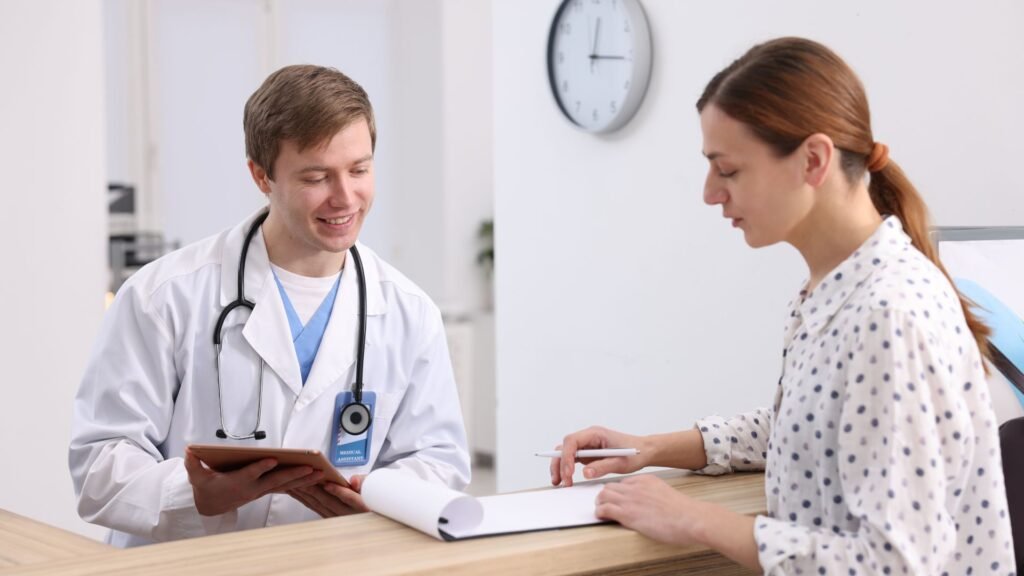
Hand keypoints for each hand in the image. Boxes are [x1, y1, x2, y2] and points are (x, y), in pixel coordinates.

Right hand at [184, 448, 322, 516]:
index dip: (260, 467)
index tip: (272, 460)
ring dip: (303, 480)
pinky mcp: (266, 490)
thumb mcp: (196, 476)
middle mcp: (252, 488)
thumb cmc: (206, 487)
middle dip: (293, 474)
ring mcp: (261, 490)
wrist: (211, 505)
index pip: (250, 474)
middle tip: (310, 468)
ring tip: (320, 473)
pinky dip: (301, 483)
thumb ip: (193, 464)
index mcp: (237, 482)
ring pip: (285, 485)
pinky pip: (287, 487)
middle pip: (275, 481)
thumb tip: (189, 451)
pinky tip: (315, 478)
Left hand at [288, 474, 369, 517]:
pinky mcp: (328, 517)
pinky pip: (314, 508)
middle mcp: (348, 514)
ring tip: (294, 484)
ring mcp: (336, 517)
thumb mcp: (371, 484)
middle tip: (302, 479)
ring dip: (305, 495)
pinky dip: (304, 499)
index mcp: (361, 505)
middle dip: (314, 490)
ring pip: (319, 505)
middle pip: (329, 502)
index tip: (328, 484)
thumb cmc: (367, 492)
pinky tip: (295, 492)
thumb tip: (354, 481)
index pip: (350, 498)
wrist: (367, 507)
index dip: (338, 492)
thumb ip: (362, 481)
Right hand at [551, 426, 648, 486]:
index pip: (572, 441)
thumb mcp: (621, 462)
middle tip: (561, 480)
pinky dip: (566, 469)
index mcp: (595, 434)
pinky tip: (565, 479)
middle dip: (559, 464)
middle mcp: (588, 437)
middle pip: (564, 447)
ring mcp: (587, 446)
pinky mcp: (588, 454)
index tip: (569, 472)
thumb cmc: (634, 453)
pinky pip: (571, 459)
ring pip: (565, 453)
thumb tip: (585, 473)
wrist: (643, 451)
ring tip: (559, 482)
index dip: (567, 457)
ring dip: (560, 467)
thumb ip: (602, 467)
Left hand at [595, 475, 702, 545]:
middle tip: (604, 504)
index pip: (623, 482)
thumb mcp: (665, 494)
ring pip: (603, 495)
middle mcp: (635, 487)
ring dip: (600, 503)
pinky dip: (600, 513)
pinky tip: (602, 517)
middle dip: (605, 495)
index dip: (617, 491)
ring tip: (601, 510)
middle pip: (610, 486)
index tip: (615, 498)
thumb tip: (647, 505)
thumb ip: (653, 495)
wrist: (689, 518)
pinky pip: (604, 509)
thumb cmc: (683, 512)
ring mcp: (630, 499)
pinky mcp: (627, 514)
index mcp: (645, 480)